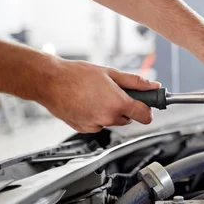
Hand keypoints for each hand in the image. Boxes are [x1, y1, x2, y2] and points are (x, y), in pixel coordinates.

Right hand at [40, 58, 160, 132]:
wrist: (50, 82)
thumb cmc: (77, 75)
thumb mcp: (111, 73)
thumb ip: (136, 82)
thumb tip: (153, 85)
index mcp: (118, 104)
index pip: (145, 116)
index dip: (148, 109)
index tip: (147, 105)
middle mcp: (108, 118)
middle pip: (128, 118)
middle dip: (125, 107)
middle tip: (114, 92)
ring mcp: (95, 125)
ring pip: (112, 121)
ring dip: (110, 111)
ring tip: (96, 95)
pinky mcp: (84, 129)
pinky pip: (98, 124)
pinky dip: (97, 116)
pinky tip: (87, 103)